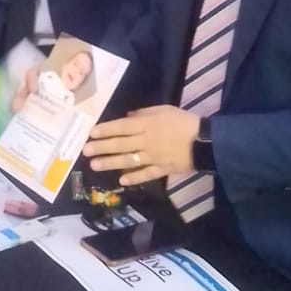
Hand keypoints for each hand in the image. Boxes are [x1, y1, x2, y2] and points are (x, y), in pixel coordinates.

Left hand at [83, 106, 199, 185]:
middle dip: (102, 148)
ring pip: (128, 161)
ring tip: (95, 165)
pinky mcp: (162, 169)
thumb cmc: (184, 121)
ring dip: (111, 163)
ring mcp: (153, 157)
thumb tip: (126, 117)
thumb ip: (144, 113)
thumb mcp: (164, 109)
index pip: (121, 127)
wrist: (205, 141)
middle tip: (86, 151)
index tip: (91, 133)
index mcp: (147, 125)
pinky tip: (122, 181)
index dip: (105, 130)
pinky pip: (145, 174)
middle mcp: (146, 141)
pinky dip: (134, 178)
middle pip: (120, 145)